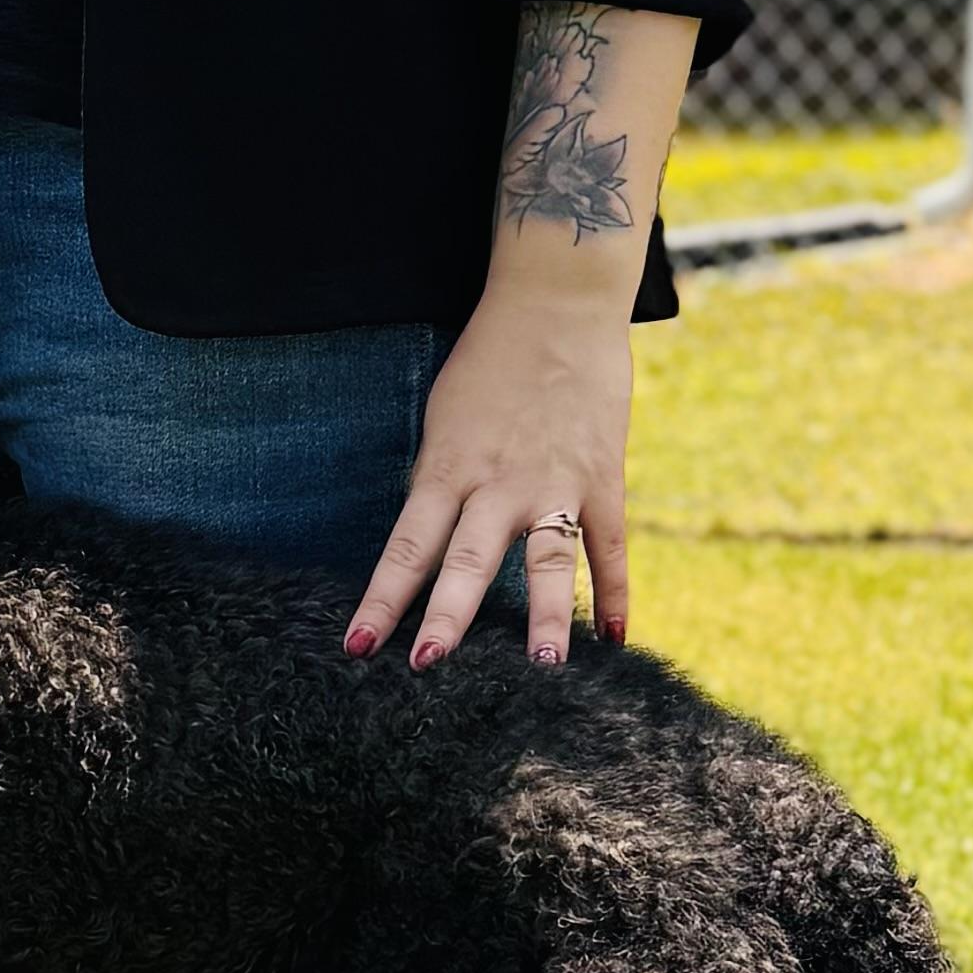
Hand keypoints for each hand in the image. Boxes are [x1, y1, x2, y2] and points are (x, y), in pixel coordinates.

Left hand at [348, 261, 634, 671]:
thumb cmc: (488, 362)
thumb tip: (430, 541)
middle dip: (447, 616)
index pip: (408, 547)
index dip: (382, 599)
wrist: (555, 305)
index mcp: (449, 468)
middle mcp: (498, 484)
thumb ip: (441, 482)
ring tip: (543, 667)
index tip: (359, 646)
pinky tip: (613, 639)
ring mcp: (555, 483)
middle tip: (426, 664)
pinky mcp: (603, 478)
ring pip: (547, 561)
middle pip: (468, 560)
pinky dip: (614, 593)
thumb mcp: (445, 421)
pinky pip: (608, 546)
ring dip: (545, 615)